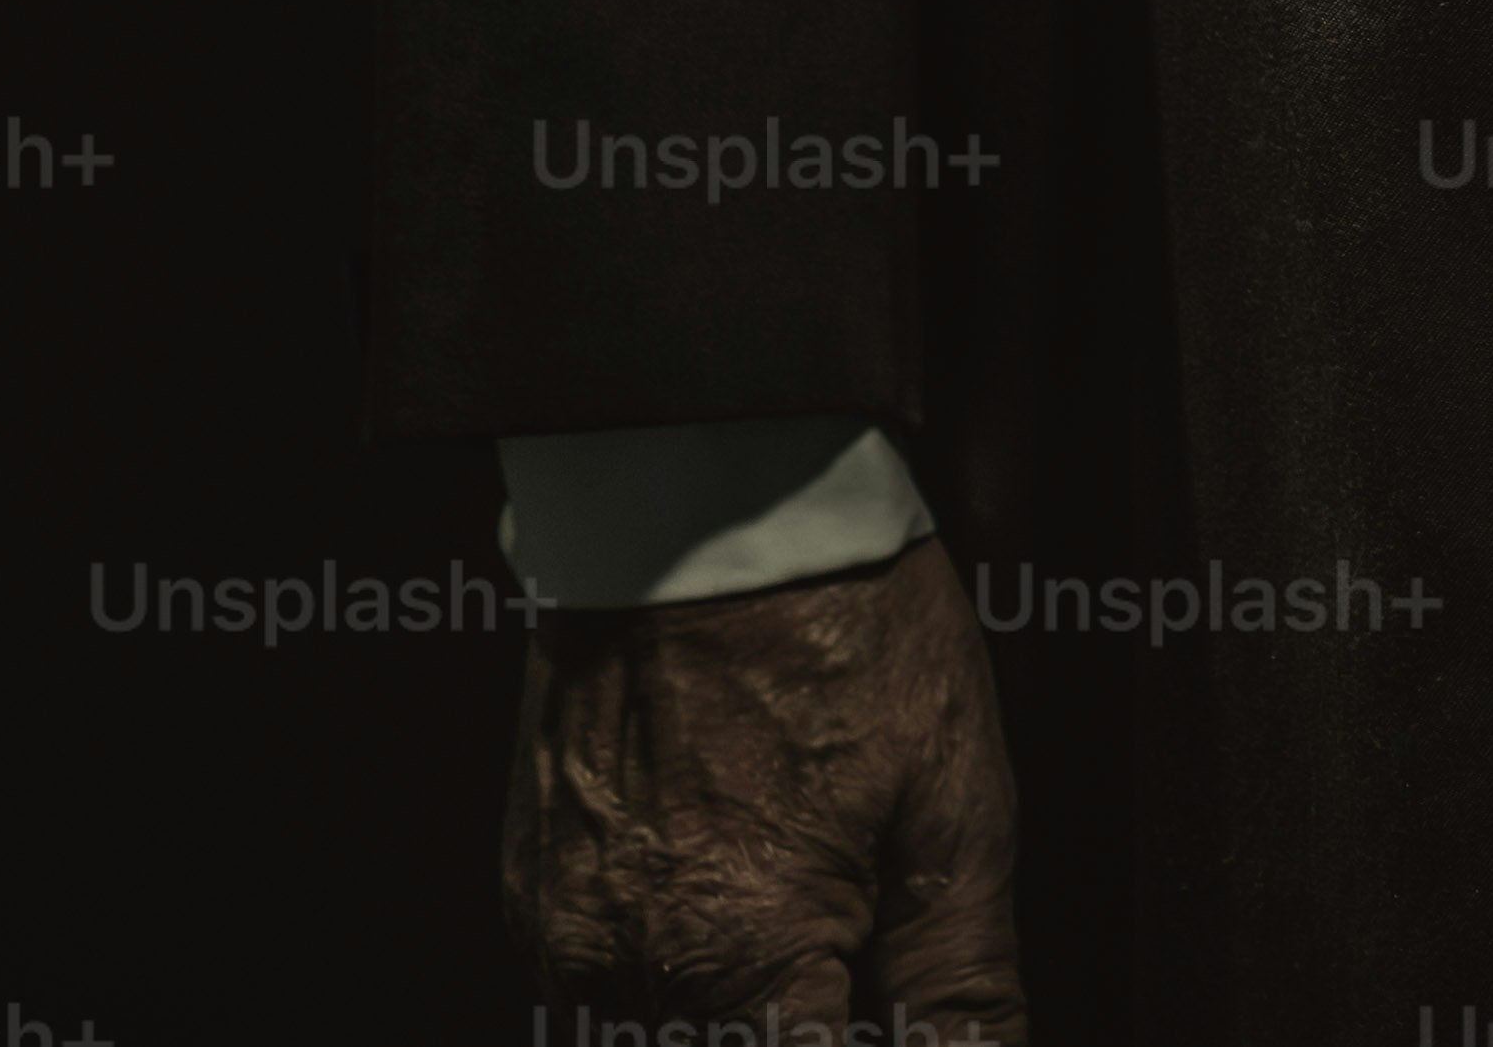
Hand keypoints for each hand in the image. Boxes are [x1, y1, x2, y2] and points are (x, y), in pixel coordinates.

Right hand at [502, 532, 1026, 1042]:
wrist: (704, 499)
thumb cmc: (844, 628)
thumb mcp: (948, 796)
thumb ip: (959, 977)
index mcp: (739, 957)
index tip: (886, 1015)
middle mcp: (628, 970)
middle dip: (799, 1021)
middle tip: (856, 950)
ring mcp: (564, 937)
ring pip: (654, 1042)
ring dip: (733, 1013)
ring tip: (799, 898)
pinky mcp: (533, 896)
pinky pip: (598, 996)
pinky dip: (672, 978)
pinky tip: (730, 890)